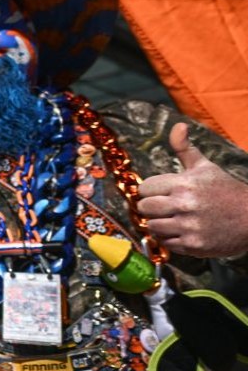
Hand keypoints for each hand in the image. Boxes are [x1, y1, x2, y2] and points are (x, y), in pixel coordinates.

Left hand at [137, 123, 247, 257]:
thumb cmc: (225, 190)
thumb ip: (184, 148)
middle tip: (166, 207)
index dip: (150, 191)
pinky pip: (166, 243)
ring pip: (152, 227)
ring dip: (160, 224)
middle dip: (152, 208)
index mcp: (184, 183)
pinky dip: (172, 239)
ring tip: (176, 219)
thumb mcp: (205, 167)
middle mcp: (184, 204)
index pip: (144, 189)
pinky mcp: (193, 245)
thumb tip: (178, 126)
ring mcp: (188, 226)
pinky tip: (185, 231)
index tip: (159, 193)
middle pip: (144, 208)